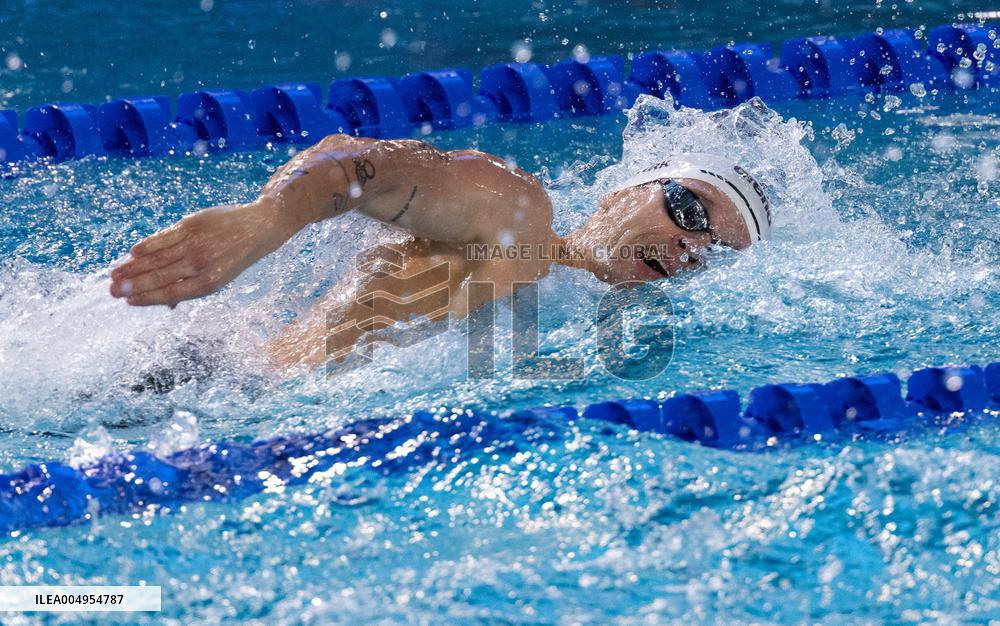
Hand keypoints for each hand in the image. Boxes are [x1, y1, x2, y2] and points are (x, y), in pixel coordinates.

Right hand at [110, 199, 298, 306]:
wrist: (259, 227)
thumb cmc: (235, 256)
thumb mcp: (220, 278)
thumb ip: (192, 287)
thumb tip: (165, 305)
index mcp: (210, 282)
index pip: (171, 293)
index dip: (147, 298)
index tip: (127, 301)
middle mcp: (202, 264)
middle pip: (160, 276)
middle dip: (133, 285)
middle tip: (111, 291)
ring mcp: (196, 243)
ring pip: (157, 257)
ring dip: (133, 267)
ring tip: (114, 274)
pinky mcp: (193, 224)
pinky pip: (164, 237)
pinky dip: (147, 245)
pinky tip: (133, 252)